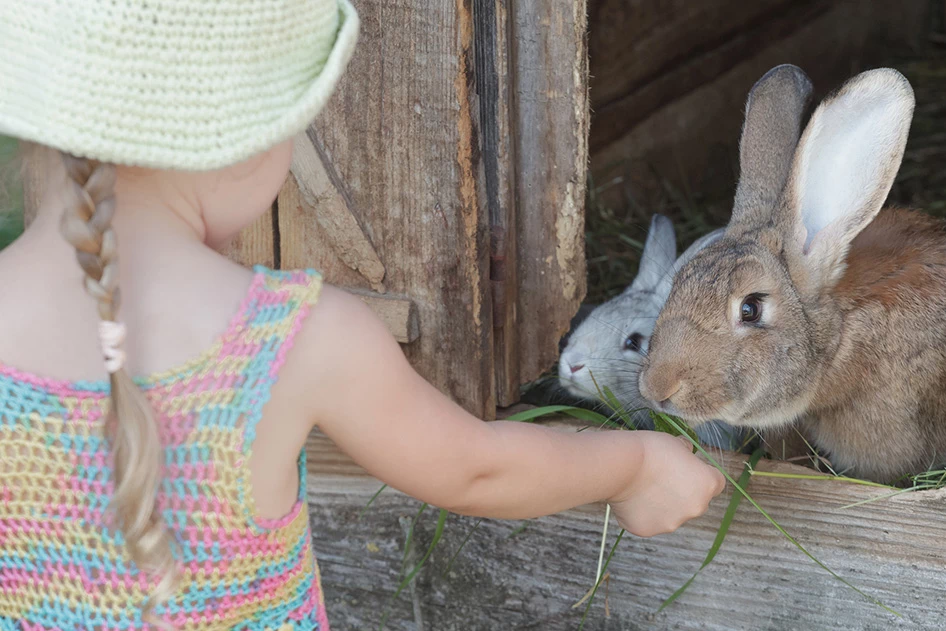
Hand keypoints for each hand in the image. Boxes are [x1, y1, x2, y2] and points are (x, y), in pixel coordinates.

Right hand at [609, 433, 724, 536]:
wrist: (622, 466)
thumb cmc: (651, 449)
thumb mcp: (675, 443)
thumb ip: (686, 453)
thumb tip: (686, 453)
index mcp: (707, 485)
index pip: (716, 483)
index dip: (702, 475)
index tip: (687, 469)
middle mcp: (696, 508)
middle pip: (695, 502)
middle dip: (683, 493)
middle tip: (661, 478)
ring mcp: (672, 523)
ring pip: (672, 515)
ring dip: (663, 505)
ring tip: (642, 488)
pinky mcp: (649, 530)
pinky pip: (649, 521)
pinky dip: (643, 513)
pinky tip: (630, 498)